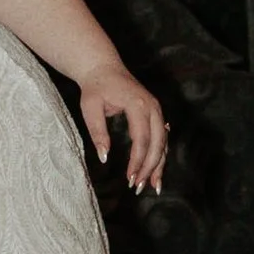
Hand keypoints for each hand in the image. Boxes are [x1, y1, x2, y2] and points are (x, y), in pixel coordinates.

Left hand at [76, 62, 168, 194]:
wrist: (103, 67)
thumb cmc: (95, 87)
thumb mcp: (90, 108)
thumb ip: (97, 132)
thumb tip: (104, 157)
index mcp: (138, 104)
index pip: (141, 139)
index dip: (137, 161)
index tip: (129, 178)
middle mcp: (153, 107)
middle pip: (157, 143)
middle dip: (149, 167)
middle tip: (138, 187)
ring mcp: (157, 110)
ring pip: (163, 142)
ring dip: (158, 165)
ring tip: (151, 186)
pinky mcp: (156, 114)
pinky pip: (162, 138)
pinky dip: (161, 156)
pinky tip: (157, 172)